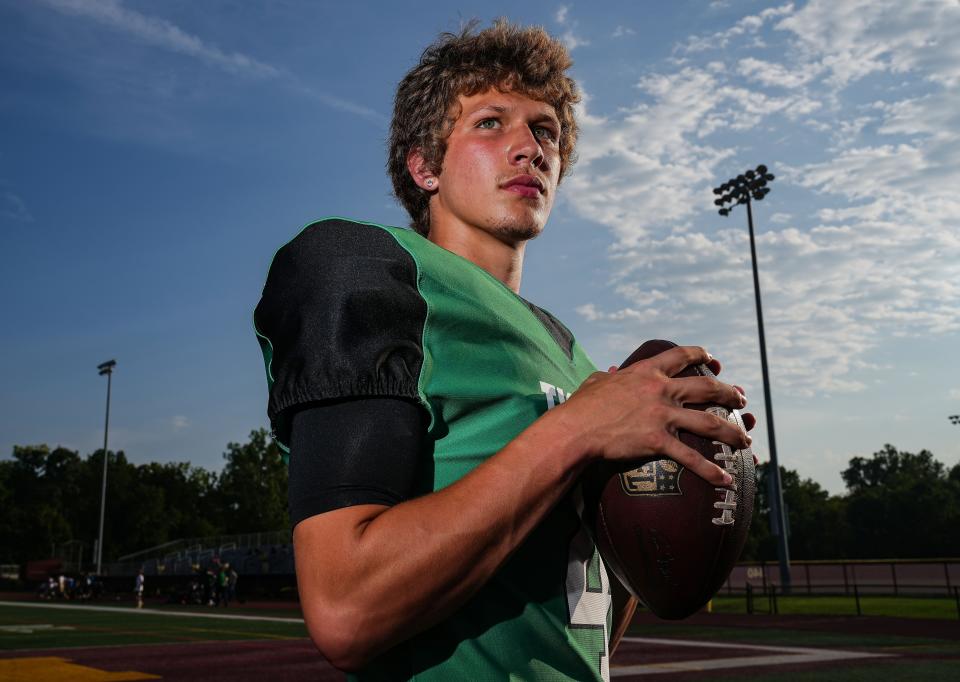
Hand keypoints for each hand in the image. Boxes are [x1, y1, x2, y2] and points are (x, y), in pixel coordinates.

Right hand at [557, 345, 750, 485]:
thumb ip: (610, 376)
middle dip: (729, 393)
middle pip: (706, 388)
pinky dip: (711, 471)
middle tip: (741, 399)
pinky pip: (691, 458)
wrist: (575, 429)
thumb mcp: (596, 382)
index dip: (700, 355)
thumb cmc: (581, 407)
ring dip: (732, 432)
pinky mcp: (658, 441)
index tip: (713, 359)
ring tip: (746, 440)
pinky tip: (726, 479)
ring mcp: (662, 416)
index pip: (680, 356)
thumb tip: (612, 372)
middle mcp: (660, 391)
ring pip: (710, 423)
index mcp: (646, 372)